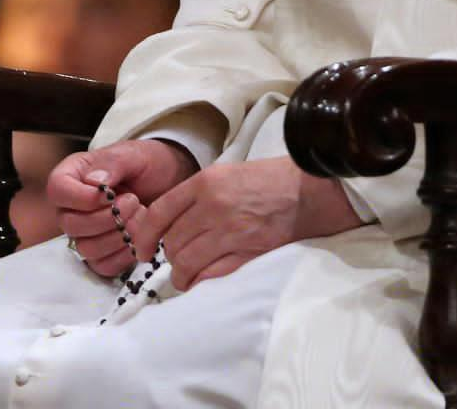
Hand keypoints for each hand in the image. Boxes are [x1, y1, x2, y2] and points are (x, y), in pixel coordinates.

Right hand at [47, 139, 197, 276]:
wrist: (169, 182)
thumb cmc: (147, 164)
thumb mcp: (133, 155)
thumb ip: (113, 163)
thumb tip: (94, 182)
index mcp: (72, 177)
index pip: (57, 190)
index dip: (81, 197)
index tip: (109, 194)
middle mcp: (73, 207)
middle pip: (70, 225)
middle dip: (107, 217)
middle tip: (133, 201)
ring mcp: (86, 233)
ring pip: (87, 248)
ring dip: (118, 235)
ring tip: (140, 215)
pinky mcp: (103, 253)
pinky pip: (103, 265)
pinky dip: (124, 254)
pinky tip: (140, 238)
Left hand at [133, 156, 362, 290]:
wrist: (313, 192)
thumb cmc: (274, 182)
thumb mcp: (230, 174)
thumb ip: (200, 196)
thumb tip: (175, 225)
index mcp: (206, 182)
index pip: (159, 212)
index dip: (144, 236)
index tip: (143, 249)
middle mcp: (213, 206)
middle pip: (171, 241)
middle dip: (170, 256)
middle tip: (178, 261)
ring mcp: (230, 231)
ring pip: (185, 262)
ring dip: (182, 274)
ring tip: (188, 276)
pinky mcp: (248, 253)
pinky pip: (210, 275)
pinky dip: (201, 282)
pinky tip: (204, 281)